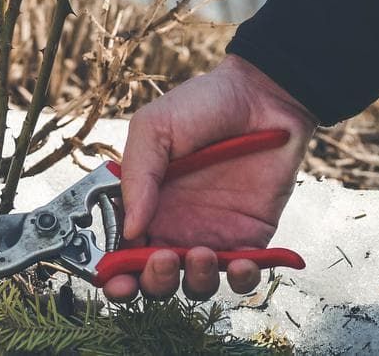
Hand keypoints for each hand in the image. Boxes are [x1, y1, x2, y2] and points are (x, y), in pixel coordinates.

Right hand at [102, 54, 315, 301]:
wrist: (263, 95)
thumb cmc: (204, 104)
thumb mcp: (155, 127)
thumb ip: (136, 175)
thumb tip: (129, 230)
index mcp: (146, 205)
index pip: (123, 252)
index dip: (115, 274)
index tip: (116, 279)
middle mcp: (175, 226)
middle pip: (156, 279)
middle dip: (153, 283)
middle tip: (162, 260)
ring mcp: (213, 234)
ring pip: (197, 283)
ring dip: (195, 280)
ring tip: (200, 254)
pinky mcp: (251, 237)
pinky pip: (244, 274)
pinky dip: (241, 279)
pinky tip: (240, 262)